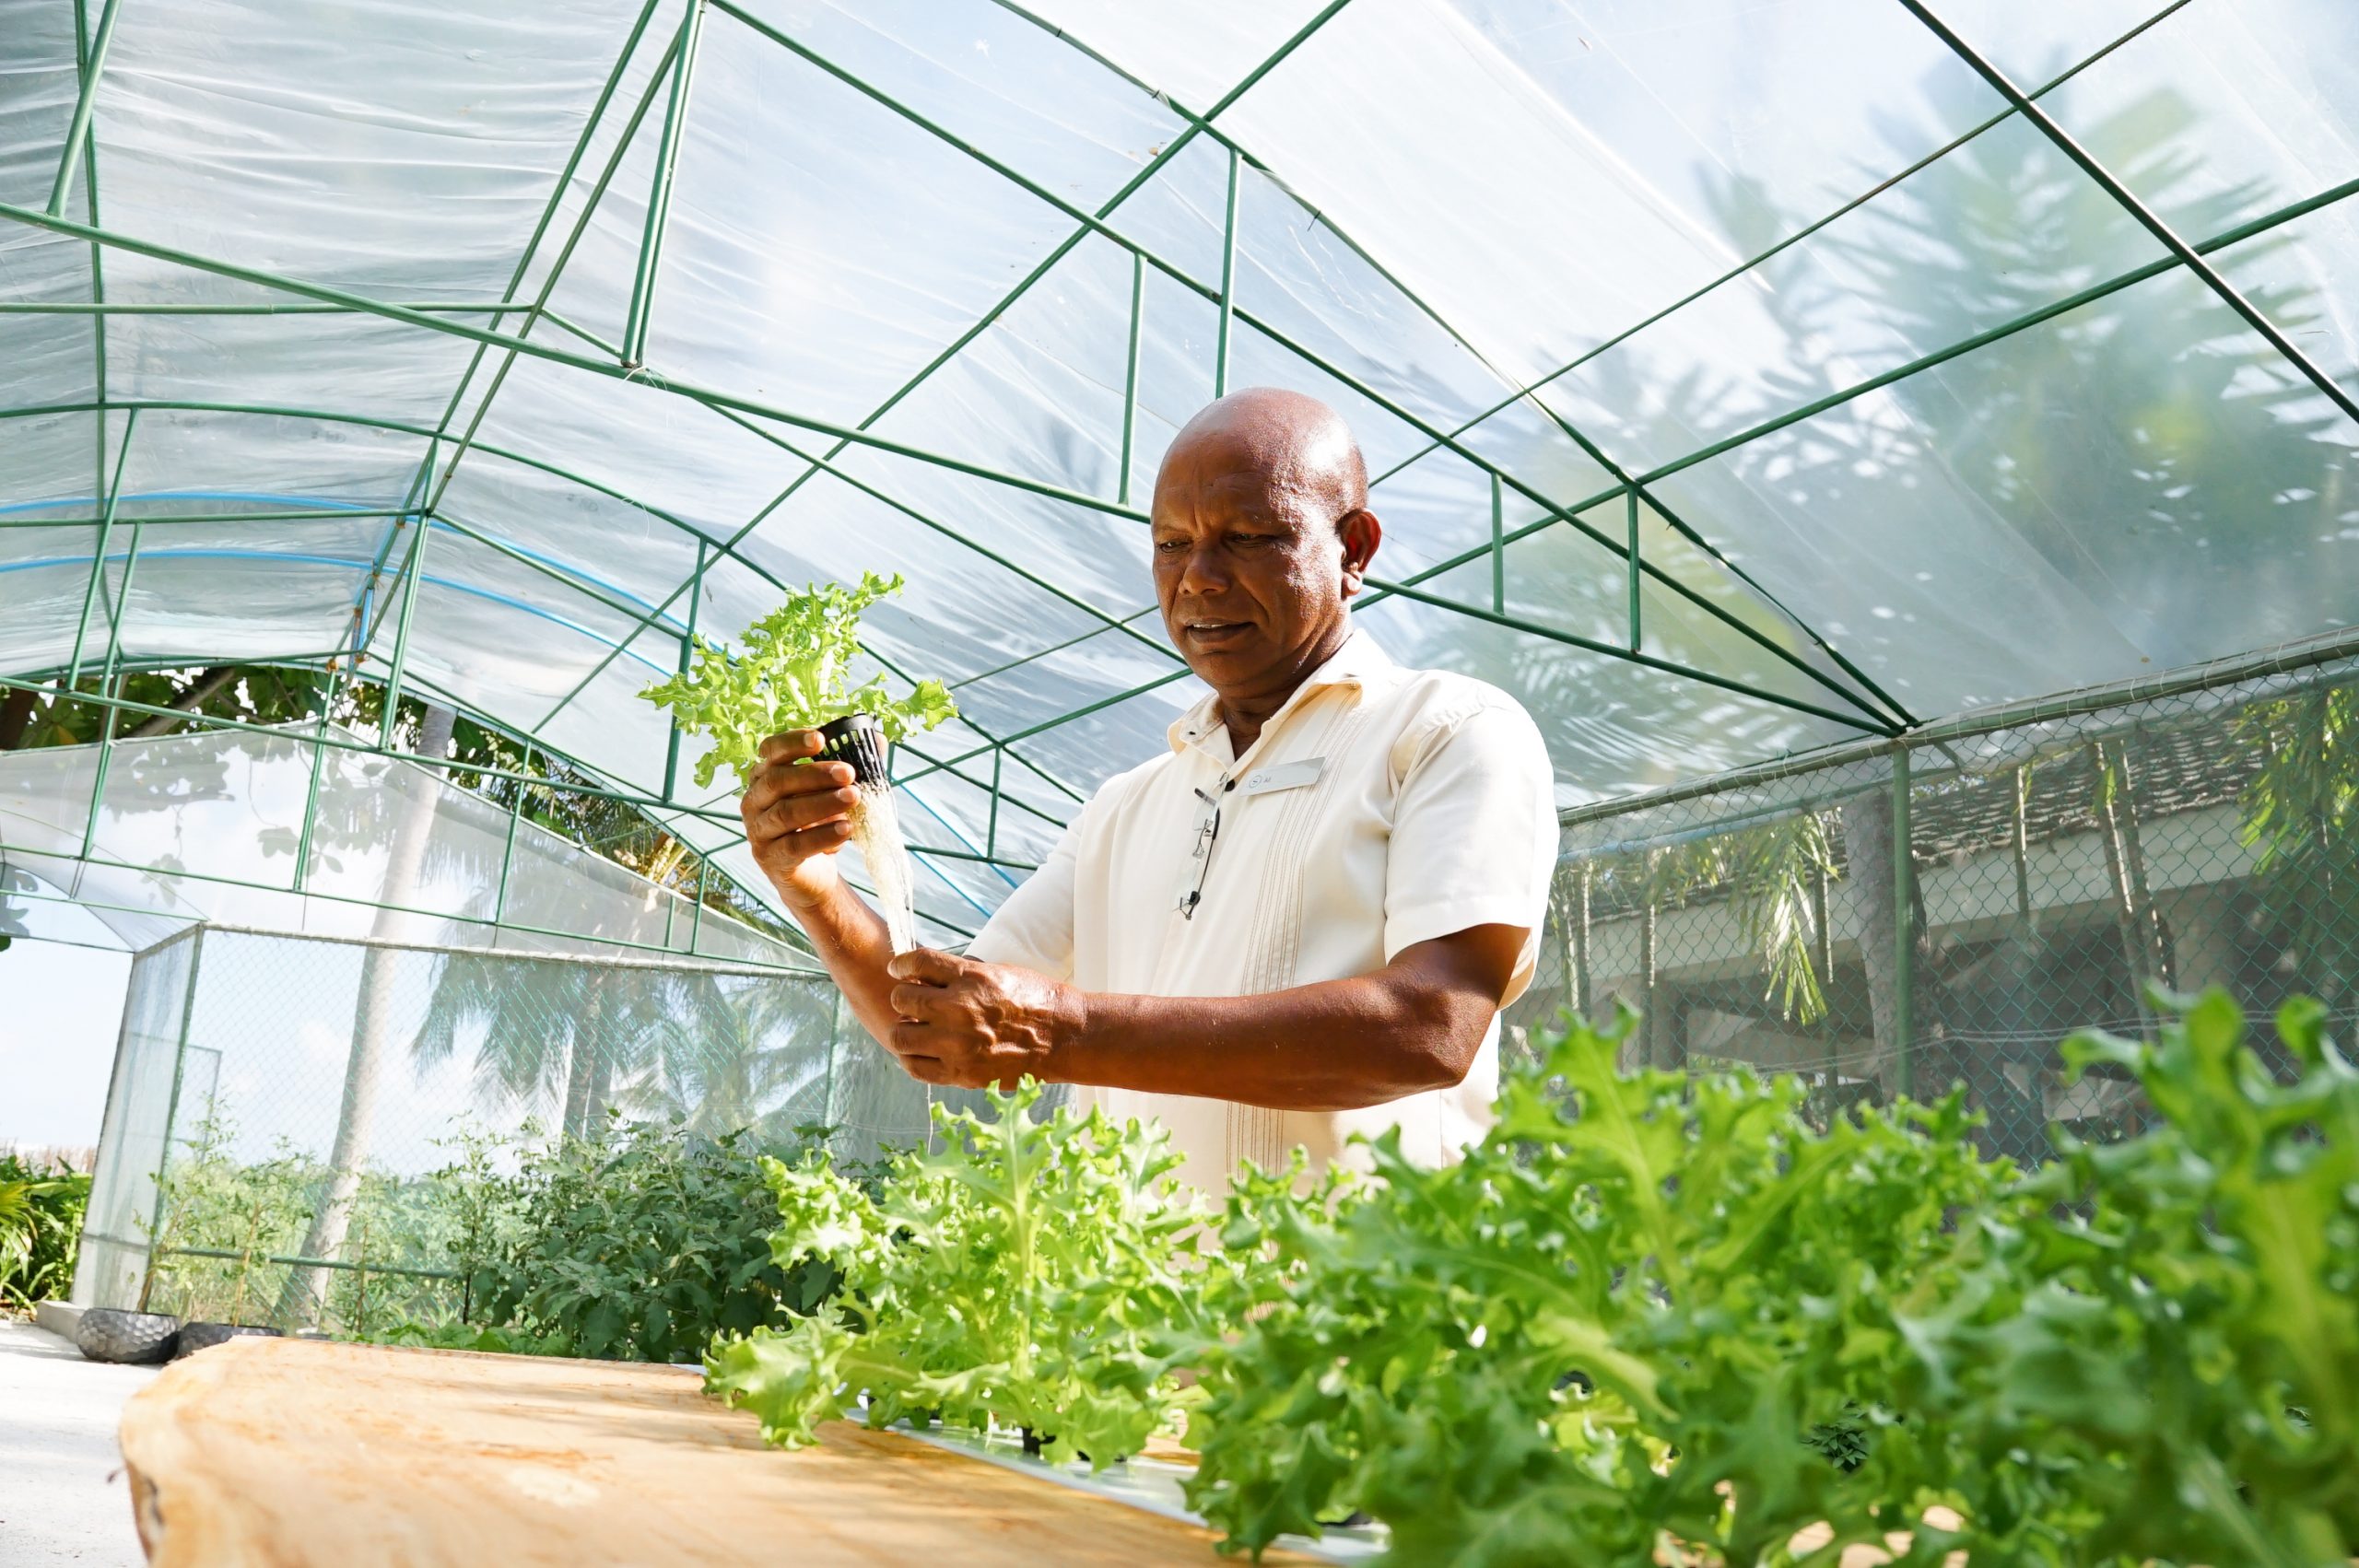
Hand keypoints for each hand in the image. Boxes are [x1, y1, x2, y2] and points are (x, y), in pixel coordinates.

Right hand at [739, 729, 858, 907]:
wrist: (812, 873)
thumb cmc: (820, 822)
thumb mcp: (833, 791)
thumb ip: (851, 764)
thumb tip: (877, 738)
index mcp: (765, 776)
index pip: (770, 751)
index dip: (792, 743)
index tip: (821, 739)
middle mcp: (755, 800)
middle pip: (778, 781)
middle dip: (815, 774)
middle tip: (848, 773)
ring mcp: (758, 830)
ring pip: (786, 813)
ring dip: (822, 803)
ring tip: (853, 798)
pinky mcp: (771, 858)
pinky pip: (795, 845)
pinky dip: (822, 835)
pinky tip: (846, 829)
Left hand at [884, 948, 1081, 1089]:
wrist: (1065, 1037)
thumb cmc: (1036, 1000)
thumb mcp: (999, 972)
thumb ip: (961, 975)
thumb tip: (925, 975)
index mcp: (971, 978)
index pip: (917, 962)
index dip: (901, 963)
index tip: (898, 968)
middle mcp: (959, 1009)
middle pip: (902, 998)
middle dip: (904, 997)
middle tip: (913, 1002)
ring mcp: (957, 1044)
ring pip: (900, 1035)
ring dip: (904, 1029)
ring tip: (917, 1028)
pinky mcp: (960, 1074)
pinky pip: (915, 1067)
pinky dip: (913, 1057)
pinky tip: (923, 1051)